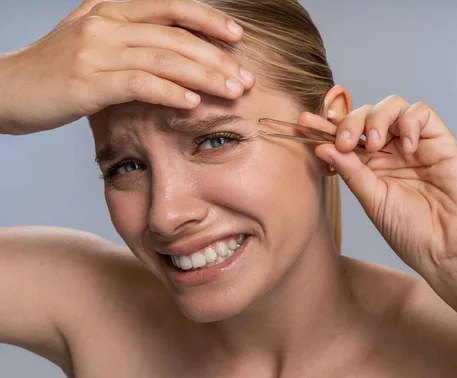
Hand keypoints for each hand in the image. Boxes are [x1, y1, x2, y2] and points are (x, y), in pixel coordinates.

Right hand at [0, 0, 253, 134]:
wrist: (6, 88)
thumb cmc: (56, 71)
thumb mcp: (93, 42)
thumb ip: (131, 39)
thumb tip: (177, 54)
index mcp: (110, 10)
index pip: (169, 6)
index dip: (206, 19)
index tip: (237, 37)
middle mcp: (105, 23)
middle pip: (174, 35)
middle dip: (216, 57)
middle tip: (245, 78)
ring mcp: (94, 50)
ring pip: (163, 58)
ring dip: (204, 76)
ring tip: (232, 91)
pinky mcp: (86, 81)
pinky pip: (138, 83)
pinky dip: (169, 92)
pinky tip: (192, 102)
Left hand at [299, 96, 456, 278]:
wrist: (447, 248)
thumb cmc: (411, 231)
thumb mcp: (372, 200)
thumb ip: (351, 171)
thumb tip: (321, 147)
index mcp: (370, 165)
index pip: (345, 137)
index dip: (325, 127)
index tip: (303, 121)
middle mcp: (390, 150)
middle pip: (365, 115)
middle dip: (349, 122)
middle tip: (343, 141)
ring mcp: (414, 143)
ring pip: (391, 106)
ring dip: (376, 119)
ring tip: (373, 145)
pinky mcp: (440, 140)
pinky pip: (421, 112)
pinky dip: (408, 122)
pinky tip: (406, 146)